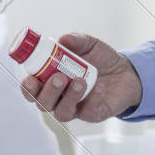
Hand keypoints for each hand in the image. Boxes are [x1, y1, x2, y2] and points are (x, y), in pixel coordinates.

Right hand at [19, 33, 141, 122]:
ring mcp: (76, 108)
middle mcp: (59, 97)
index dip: (27, 87)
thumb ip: (76, 41)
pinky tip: (100, 87)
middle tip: (59, 77)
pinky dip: (93, 99)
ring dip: (68, 97)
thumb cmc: (100, 59)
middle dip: (48, 92)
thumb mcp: (89, 44)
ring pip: (62, 113)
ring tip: (80, 81)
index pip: (31, 89)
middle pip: (43, 104)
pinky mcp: (93, 114)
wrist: (127, 71)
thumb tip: (63, 39)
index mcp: (51, 80)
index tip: (31, 78)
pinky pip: (88, 112)